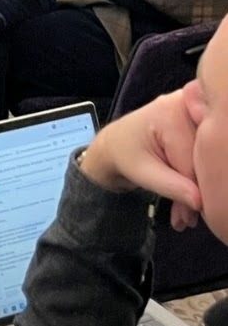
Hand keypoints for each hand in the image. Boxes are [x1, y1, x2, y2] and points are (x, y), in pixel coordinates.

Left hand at [80, 89, 202, 231]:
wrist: (116, 143)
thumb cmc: (124, 153)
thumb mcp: (142, 172)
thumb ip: (171, 186)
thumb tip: (200, 203)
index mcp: (172, 112)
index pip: (195, 159)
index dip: (195, 193)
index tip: (189, 219)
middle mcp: (188, 105)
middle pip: (204, 157)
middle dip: (197, 194)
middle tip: (186, 221)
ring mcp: (196, 112)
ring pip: (207, 160)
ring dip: (198, 191)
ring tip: (184, 217)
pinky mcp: (200, 124)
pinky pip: (206, 156)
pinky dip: (198, 181)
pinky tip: (189, 203)